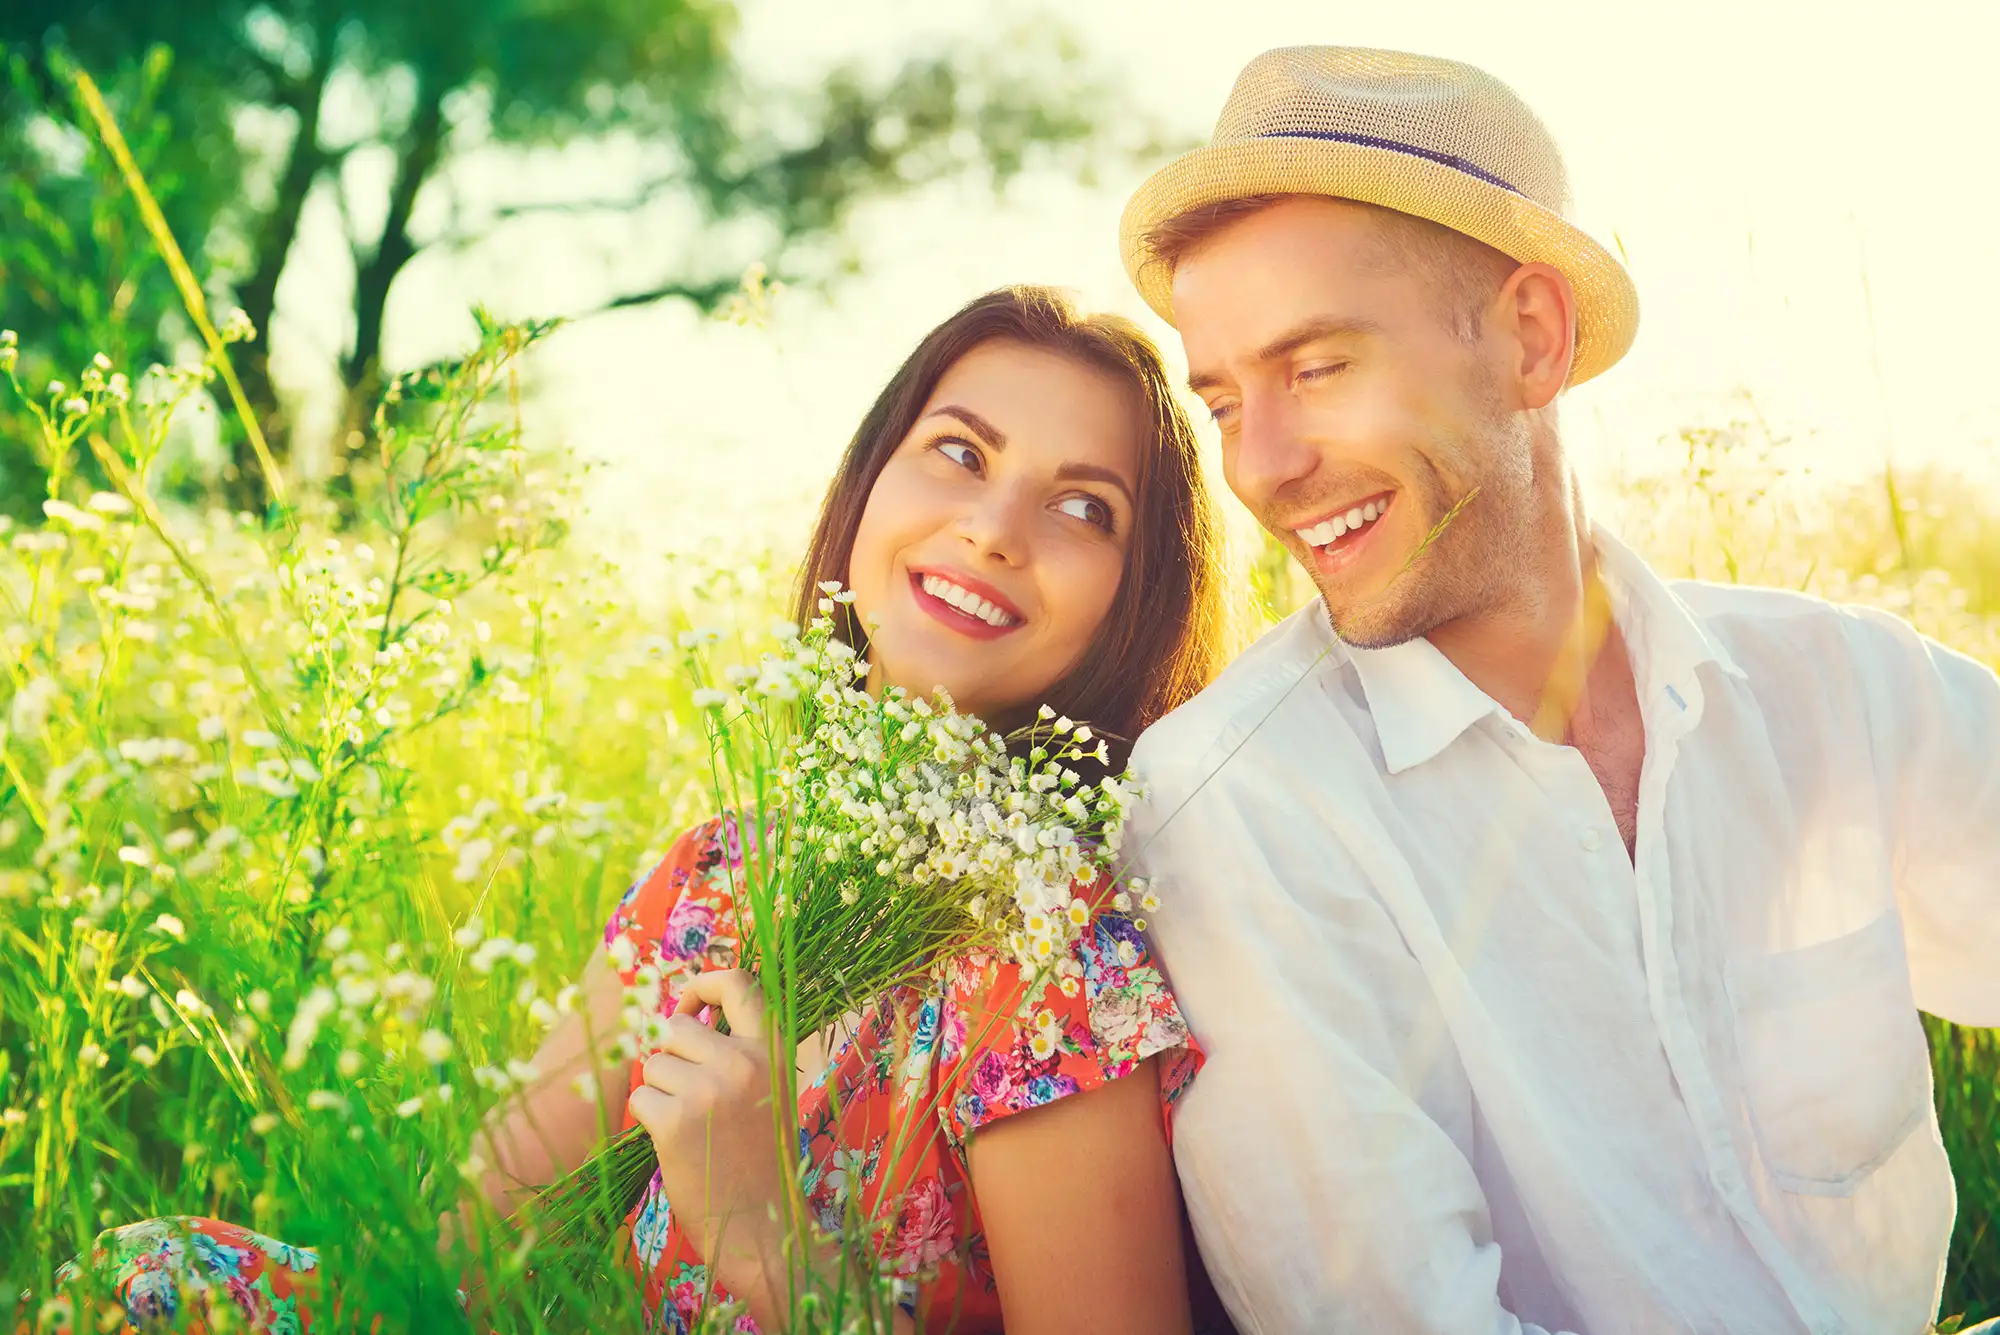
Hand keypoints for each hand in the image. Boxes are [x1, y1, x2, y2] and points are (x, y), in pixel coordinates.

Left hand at [627, 969, 793, 1286]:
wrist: (762, 1226)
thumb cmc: (761, 1159)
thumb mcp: (770, 1090)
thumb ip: (740, 1052)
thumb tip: (681, 1015)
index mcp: (773, 1049)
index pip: (737, 983)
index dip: (702, 985)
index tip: (687, 1007)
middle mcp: (743, 1061)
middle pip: (675, 1027)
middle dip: (668, 1055)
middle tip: (684, 1094)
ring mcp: (709, 1089)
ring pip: (652, 1063)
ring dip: (658, 1091)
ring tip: (687, 1125)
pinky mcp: (675, 1121)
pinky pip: (640, 1097)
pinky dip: (648, 1119)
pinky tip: (674, 1144)